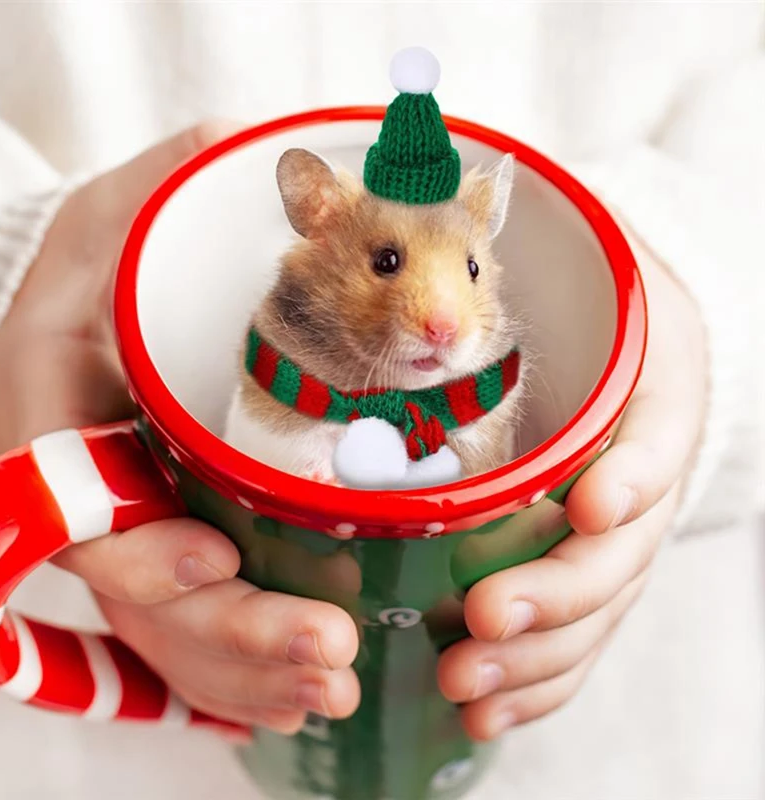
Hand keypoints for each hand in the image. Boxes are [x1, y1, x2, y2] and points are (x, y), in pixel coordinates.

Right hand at [0, 122, 360, 737]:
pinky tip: (302, 682)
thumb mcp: (144, 202)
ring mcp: (128, 518)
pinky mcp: (172, 533)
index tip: (212, 558)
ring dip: (250, 670)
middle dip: (235, 636)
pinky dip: (244, 663)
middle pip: (141, 596)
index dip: (139, 554)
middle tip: (330, 656)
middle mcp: (82, 482)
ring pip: (172, 630)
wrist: (120, 273)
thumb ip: (189, 192)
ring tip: (335, 683)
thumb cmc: (128, 235)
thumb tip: (275, 164)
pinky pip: (195, 623)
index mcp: (52, 403)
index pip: (76, 508)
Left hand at [437, 229, 707, 739]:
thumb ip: (509, 240)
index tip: (585, 509)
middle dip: (552, 594)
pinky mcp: (583, 571)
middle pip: (615, 554)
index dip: (626, 482)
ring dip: (532, 657)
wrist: (627, 349)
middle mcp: (640, 478)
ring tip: (465, 684)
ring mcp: (616, 536)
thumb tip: (416, 171)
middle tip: (480, 622)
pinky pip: (573, 637)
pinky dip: (537, 680)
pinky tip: (486, 712)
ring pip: (591, 612)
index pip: (654, 446)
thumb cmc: (596, 311)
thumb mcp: (588, 268)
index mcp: (653, 401)